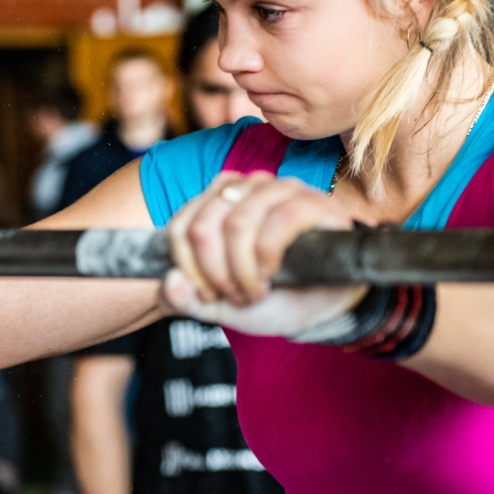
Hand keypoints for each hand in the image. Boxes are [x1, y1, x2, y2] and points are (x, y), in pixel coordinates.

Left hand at [161, 172, 365, 336]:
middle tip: (238, 296)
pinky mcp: (310, 201)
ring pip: (237, 223)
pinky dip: (268, 257)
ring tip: (257, 290)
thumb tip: (169, 281)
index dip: (189, 270)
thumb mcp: (223, 306)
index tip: (210, 295)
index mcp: (215, 202)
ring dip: (243, 271)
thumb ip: (189, 299)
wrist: (324, 306)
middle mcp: (244, 187)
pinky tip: (273, 274)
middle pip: (204, 227)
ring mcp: (278, 189)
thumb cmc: (273, 297)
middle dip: (217, 274)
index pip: (180, 227)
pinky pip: (277, 221)